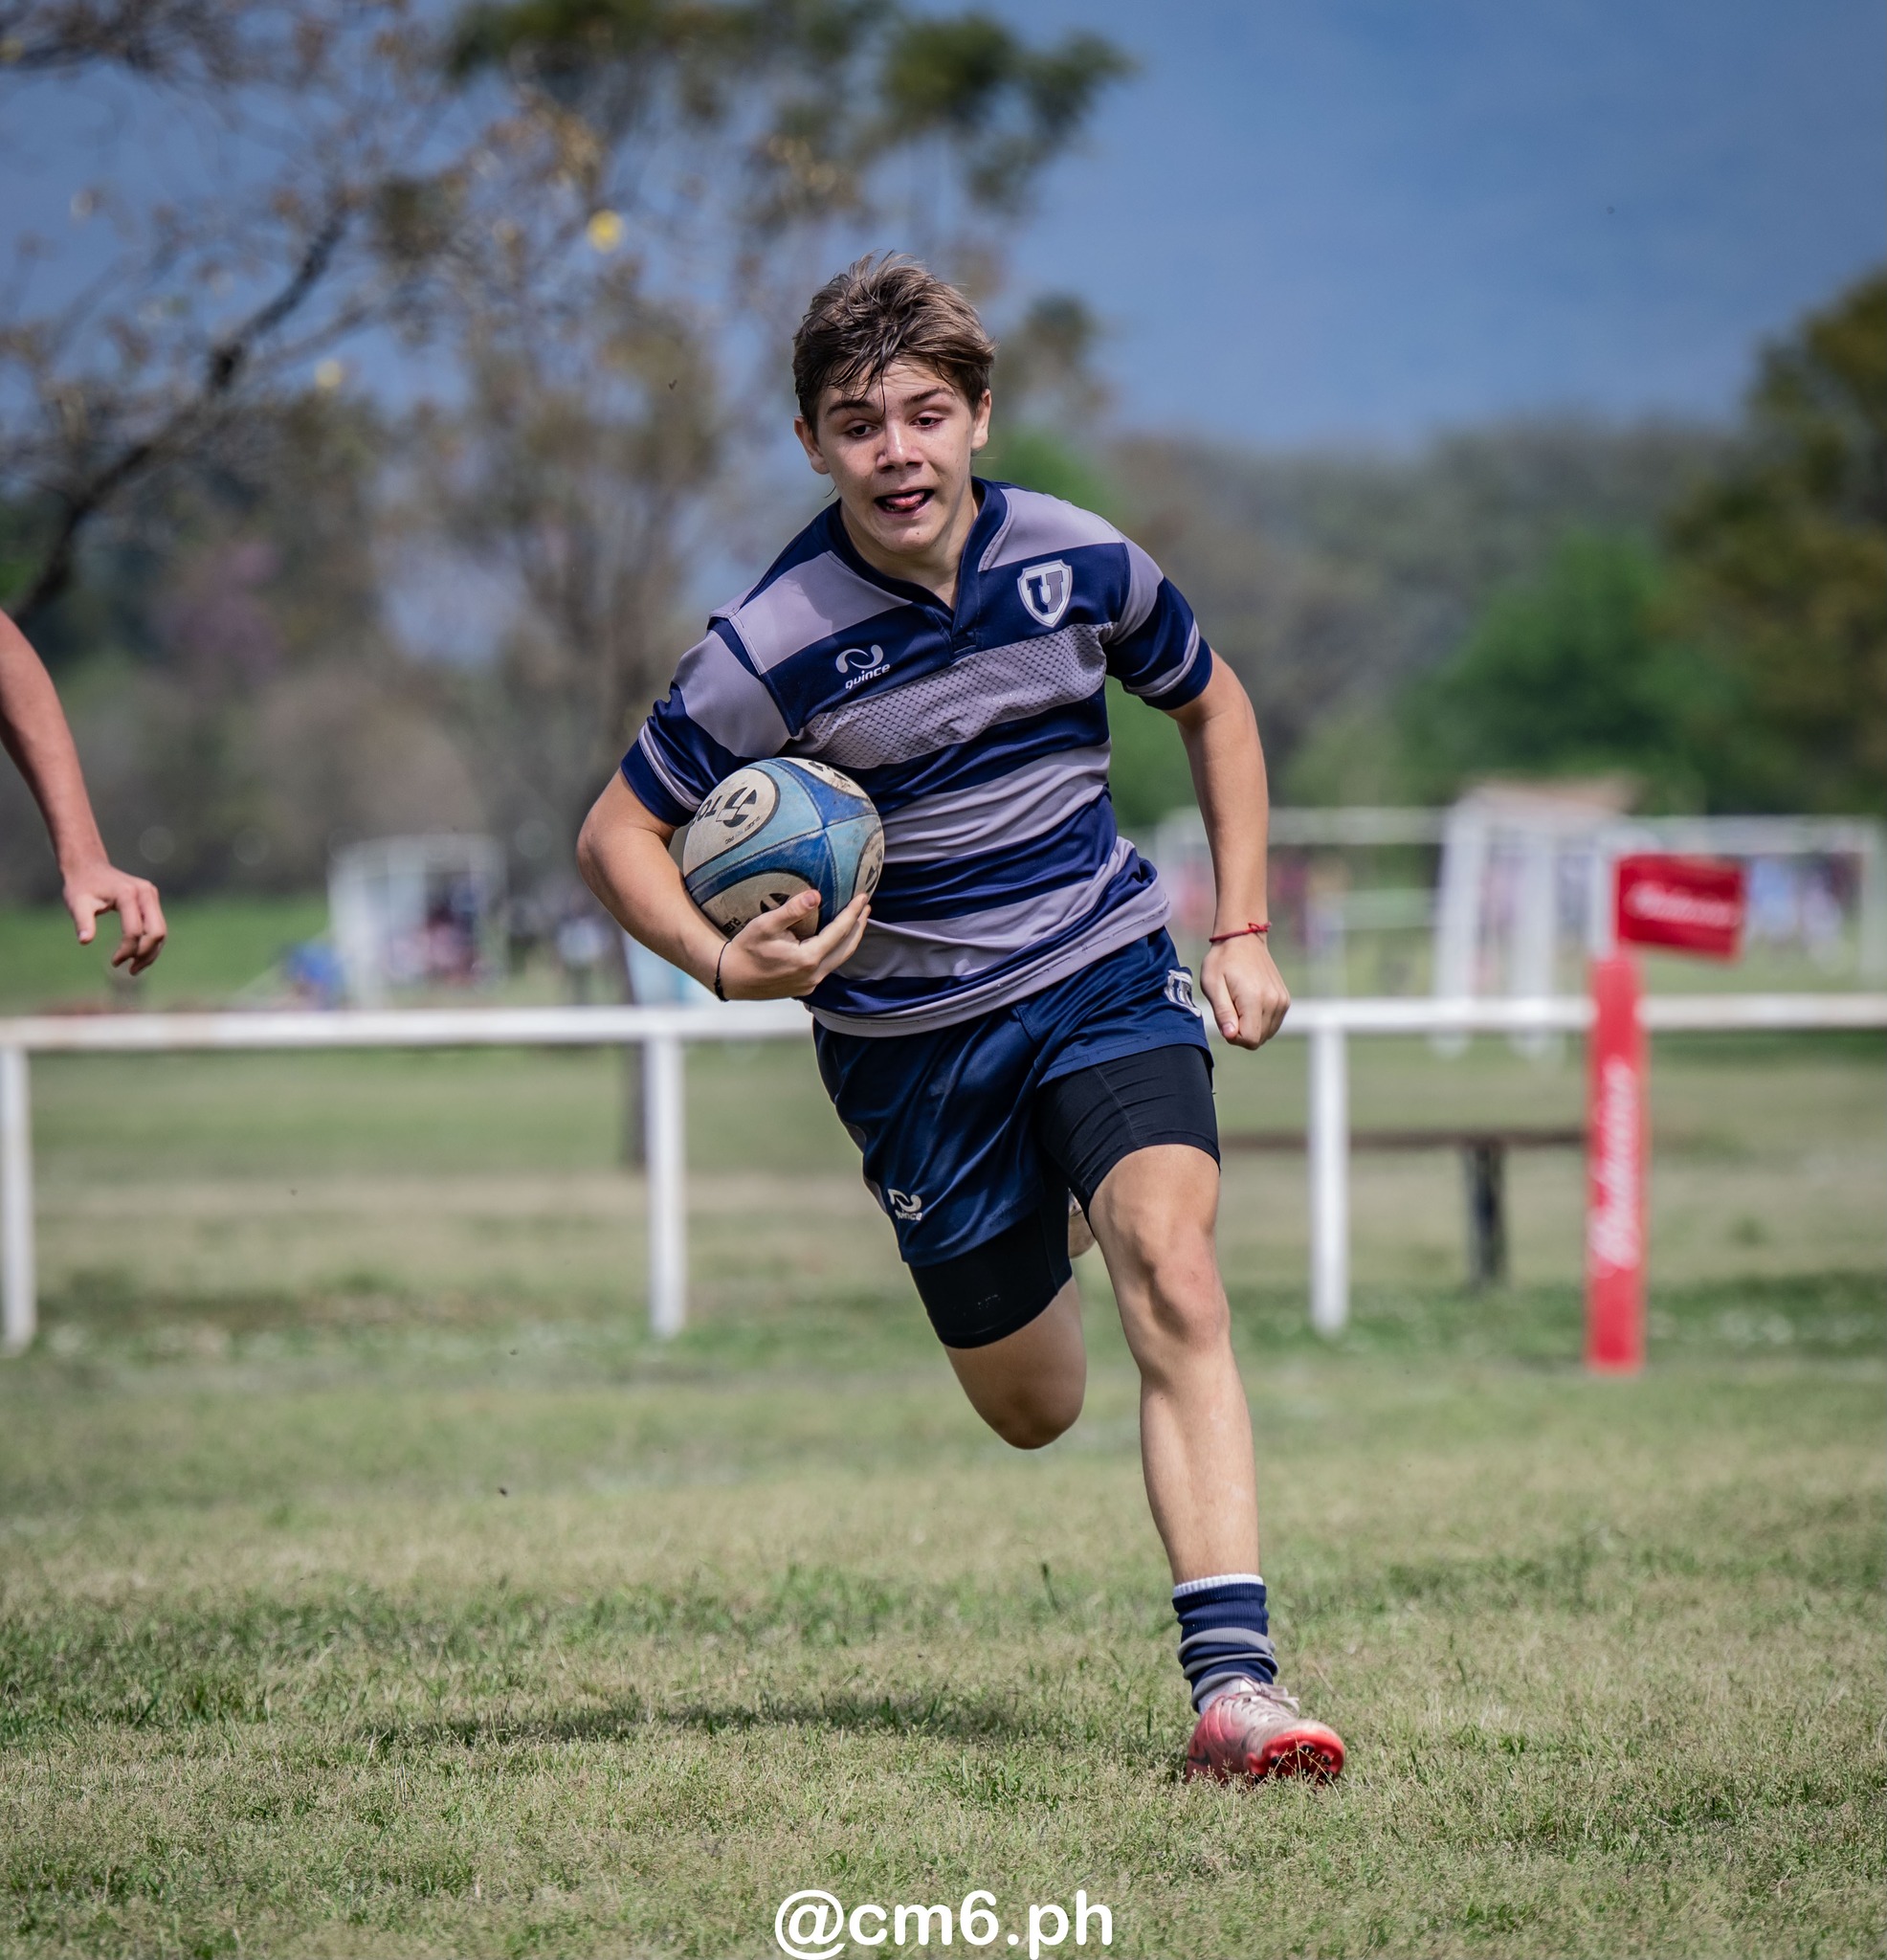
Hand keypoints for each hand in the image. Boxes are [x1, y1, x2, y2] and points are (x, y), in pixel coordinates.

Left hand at [63, 858, 166, 974]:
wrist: (89, 866)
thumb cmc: (81, 887)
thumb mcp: (77, 903)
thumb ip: (83, 922)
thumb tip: (84, 941)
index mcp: (128, 894)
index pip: (134, 930)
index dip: (126, 950)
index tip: (114, 962)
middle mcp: (145, 893)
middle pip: (157, 932)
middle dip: (145, 954)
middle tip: (131, 970)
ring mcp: (151, 895)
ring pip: (161, 931)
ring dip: (151, 952)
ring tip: (134, 968)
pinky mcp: (152, 899)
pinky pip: (157, 926)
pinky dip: (150, 943)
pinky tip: (138, 955)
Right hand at [718, 889, 869, 998]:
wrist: (730, 977)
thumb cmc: (746, 949)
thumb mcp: (765, 925)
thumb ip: (792, 910)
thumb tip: (816, 895)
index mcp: (808, 959)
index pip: (839, 931)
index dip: (852, 913)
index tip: (862, 897)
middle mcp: (814, 974)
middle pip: (847, 948)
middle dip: (858, 926)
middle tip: (866, 906)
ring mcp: (810, 984)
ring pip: (839, 959)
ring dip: (850, 939)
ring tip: (857, 921)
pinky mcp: (805, 987)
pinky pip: (829, 966)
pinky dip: (837, 950)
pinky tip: (836, 940)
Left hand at [1200, 931, 1288, 1048]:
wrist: (1243, 939)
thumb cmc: (1222, 961)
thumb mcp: (1212, 985)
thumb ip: (1223, 1012)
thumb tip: (1231, 1035)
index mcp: (1255, 999)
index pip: (1250, 1039)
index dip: (1234, 1037)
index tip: (1225, 1020)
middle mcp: (1274, 1002)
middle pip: (1258, 1039)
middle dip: (1241, 1032)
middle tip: (1230, 1009)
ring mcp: (1282, 1001)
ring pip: (1266, 1034)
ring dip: (1251, 1026)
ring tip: (1239, 1004)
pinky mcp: (1285, 1000)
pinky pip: (1272, 1024)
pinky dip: (1260, 1021)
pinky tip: (1249, 1004)